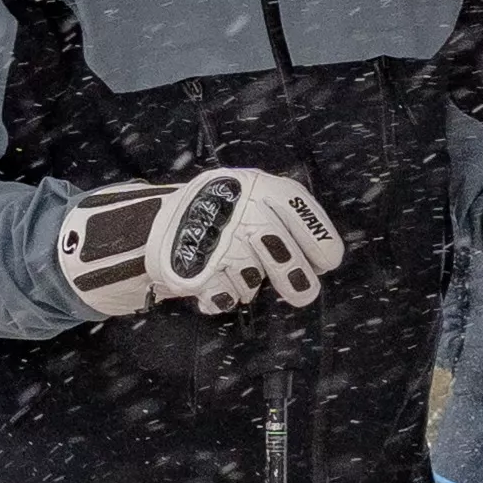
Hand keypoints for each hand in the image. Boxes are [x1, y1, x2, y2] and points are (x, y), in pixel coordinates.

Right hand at [57, 168, 342, 317]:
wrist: (153, 226)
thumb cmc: (219, 216)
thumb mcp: (251, 198)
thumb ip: (284, 220)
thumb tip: (323, 261)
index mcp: (257, 185)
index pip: (297, 207)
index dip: (318, 238)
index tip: (328, 261)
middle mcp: (237, 209)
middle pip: (278, 248)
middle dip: (294, 275)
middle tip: (304, 293)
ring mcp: (215, 241)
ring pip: (251, 278)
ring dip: (249, 284)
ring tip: (236, 273)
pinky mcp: (194, 271)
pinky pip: (224, 296)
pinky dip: (224, 297)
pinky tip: (216, 286)